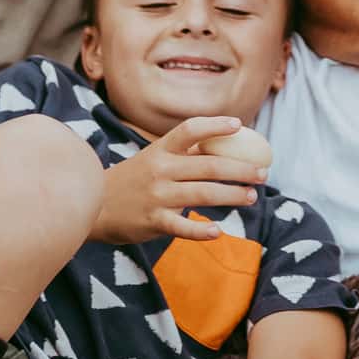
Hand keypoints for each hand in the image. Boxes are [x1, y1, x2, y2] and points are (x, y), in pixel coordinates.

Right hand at [89, 117, 270, 246]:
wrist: (95, 205)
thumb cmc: (134, 179)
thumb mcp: (153, 157)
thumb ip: (183, 153)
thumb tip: (226, 144)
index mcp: (161, 149)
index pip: (190, 129)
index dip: (215, 125)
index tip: (239, 126)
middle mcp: (160, 169)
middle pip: (208, 166)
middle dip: (240, 170)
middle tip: (263, 174)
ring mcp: (157, 196)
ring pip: (203, 194)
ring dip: (232, 196)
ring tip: (252, 197)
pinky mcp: (153, 221)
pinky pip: (181, 227)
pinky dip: (200, 231)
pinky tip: (218, 232)